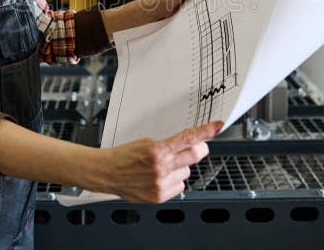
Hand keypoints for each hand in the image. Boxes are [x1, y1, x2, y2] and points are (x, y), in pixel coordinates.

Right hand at [100, 121, 222, 202]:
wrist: (107, 173)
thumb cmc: (123, 156)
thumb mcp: (146, 143)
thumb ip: (168, 146)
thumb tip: (189, 146)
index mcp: (157, 151)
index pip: (187, 138)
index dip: (205, 132)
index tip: (217, 127)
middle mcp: (161, 168)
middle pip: (194, 156)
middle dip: (198, 150)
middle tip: (197, 147)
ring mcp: (161, 184)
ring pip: (186, 172)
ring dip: (180, 167)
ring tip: (163, 167)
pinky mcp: (159, 196)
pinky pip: (179, 186)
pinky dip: (174, 181)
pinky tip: (160, 178)